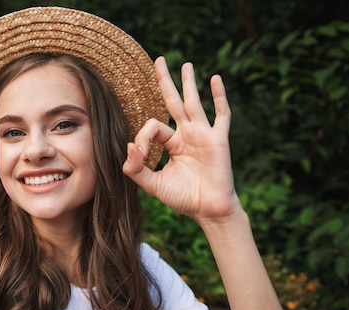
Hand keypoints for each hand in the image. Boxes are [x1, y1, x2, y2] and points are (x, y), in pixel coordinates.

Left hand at [123, 56, 239, 222]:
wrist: (208, 210)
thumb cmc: (183, 198)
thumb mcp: (153, 185)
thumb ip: (137, 169)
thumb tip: (126, 145)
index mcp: (172, 144)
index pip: (153, 126)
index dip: (141, 136)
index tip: (136, 151)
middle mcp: (187, 135)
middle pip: (173, 102)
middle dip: (165, 81)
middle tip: (158, 60)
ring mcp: (203, 135)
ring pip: (194, 102)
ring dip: (189, 83)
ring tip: (185, 64)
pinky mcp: (218, 139)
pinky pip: (221, 114)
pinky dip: (219, 97)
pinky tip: (215, 79)